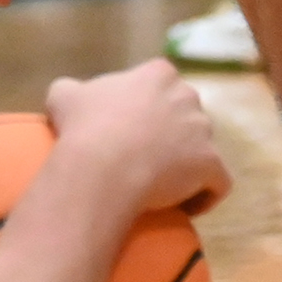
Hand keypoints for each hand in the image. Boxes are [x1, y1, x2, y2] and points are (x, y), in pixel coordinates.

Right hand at [45, 59, 231, 217]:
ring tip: (162, 185)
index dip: (147, 107)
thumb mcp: (64, 95)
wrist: (102, 165)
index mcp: (158, 74)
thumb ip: (74, 89)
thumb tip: (74, 95)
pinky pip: (218, 182)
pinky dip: (205, 194)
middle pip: (185, 115)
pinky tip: (185, 206)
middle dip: (171, 133)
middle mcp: (187, 96)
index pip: (161, 86)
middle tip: (144, 156)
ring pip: (202, 148)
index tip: (129, 128)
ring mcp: (204, 131)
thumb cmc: (84, 126)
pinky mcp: (212, 164)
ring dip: (187, 164)